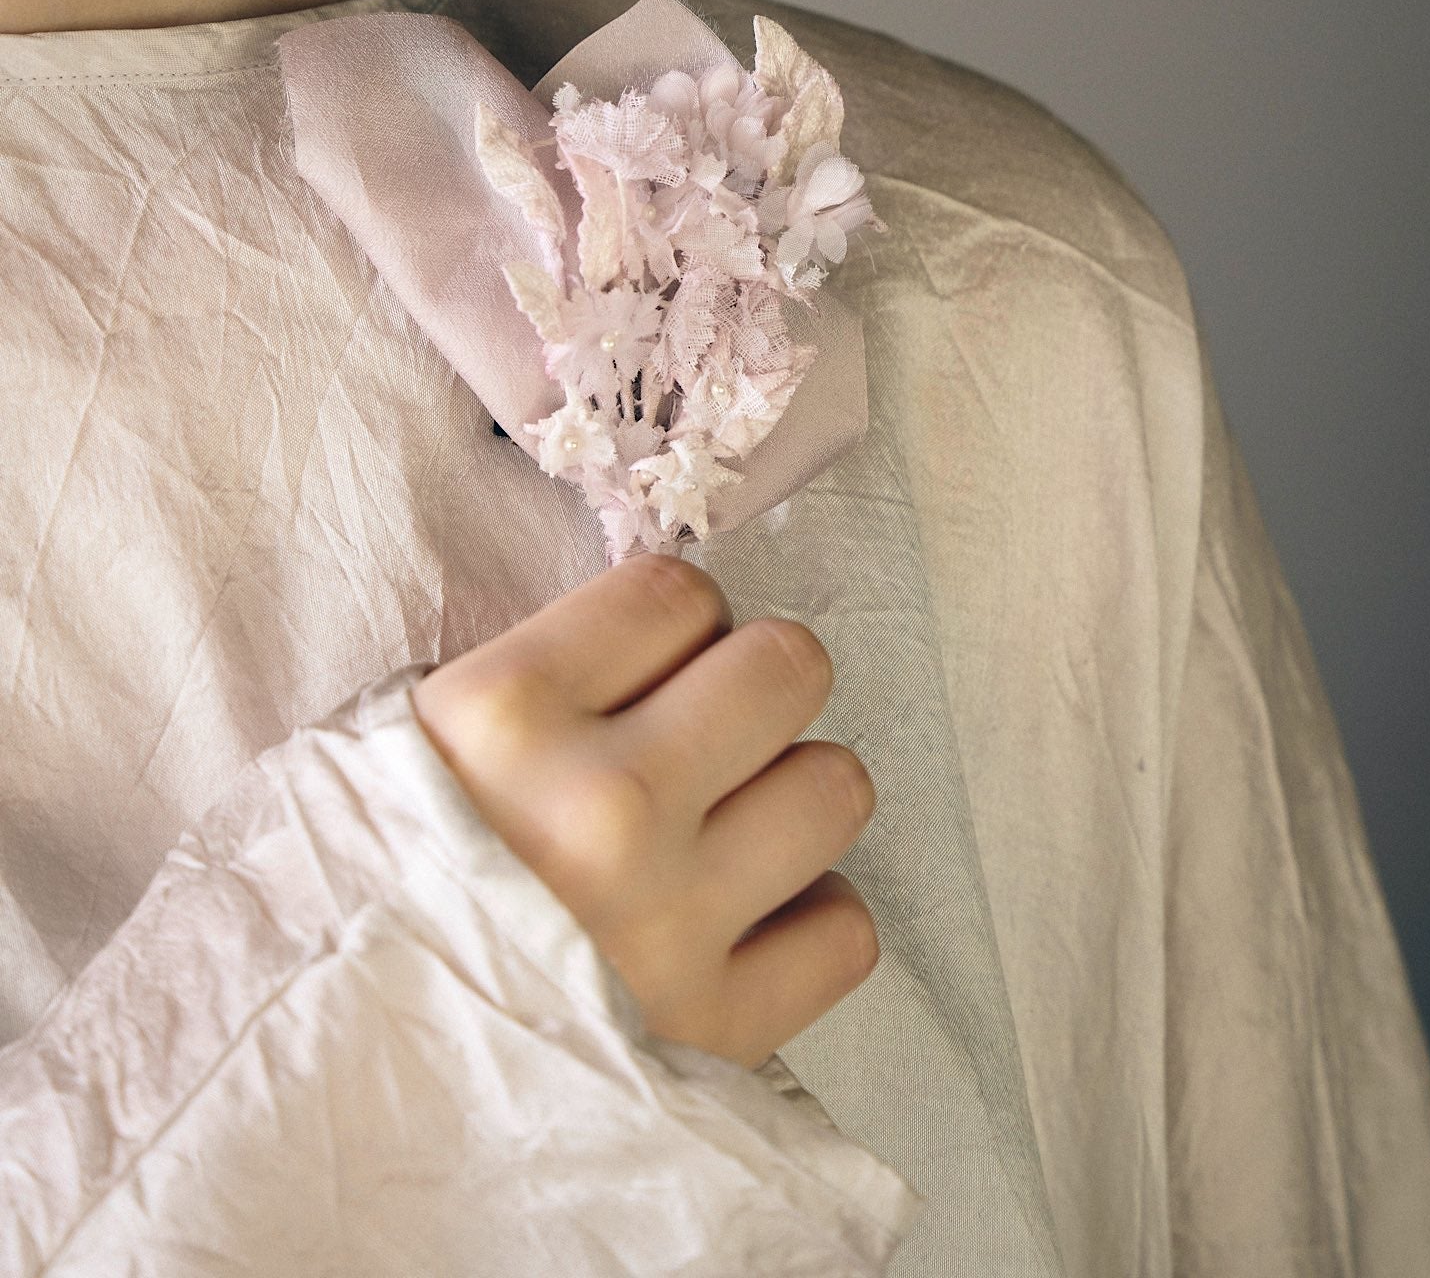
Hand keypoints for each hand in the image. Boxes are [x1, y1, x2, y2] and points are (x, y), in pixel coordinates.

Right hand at [411, 552, 879, 1069]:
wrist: (321, 1102)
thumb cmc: (361, 899)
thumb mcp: (405, 749)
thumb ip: (534, 681)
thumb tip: (661, 639)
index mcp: (505, 713)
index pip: (676, 593)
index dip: (676, 624)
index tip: (651, 667)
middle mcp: (604, 804)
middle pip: (786, 668)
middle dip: (756, 690)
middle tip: (709, 738)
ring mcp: (669, 919)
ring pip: (835, 787)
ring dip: (791, 801)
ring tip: (729, 835)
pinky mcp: (716, 1029)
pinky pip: (843, 933)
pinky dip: (807, 925)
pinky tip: (745, 930)